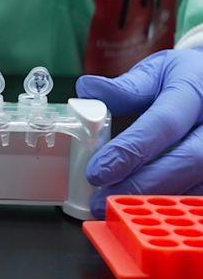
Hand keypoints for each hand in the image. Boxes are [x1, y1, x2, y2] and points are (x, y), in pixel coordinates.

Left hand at [78, 49, 202, 217]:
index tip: (97, 171)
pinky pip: (202, 191)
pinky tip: (145, 208)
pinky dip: (173, 202)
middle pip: (187, 160)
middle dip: (142, 184)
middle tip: (102, 199)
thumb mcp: (157, 71)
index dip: (129, 151)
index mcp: (194, 90)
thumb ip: (125, 87)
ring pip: (198, 182)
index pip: (163, 124)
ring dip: (156, 199)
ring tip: (117, 207)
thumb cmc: (185, 78)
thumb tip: (87, 89)